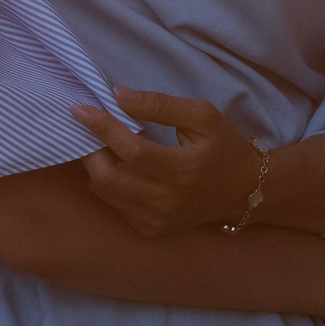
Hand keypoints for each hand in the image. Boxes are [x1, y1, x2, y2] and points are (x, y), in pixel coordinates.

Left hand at [72, 95, 263, 237]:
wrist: (244, 191)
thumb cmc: (225, 147)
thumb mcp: (203, 116)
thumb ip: (161, 105)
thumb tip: (118, 95)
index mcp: (184, 170)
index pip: (131, 150)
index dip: (102, 128)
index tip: (80, 109)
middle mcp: (167, 201)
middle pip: (108, 177)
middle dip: (91, 150)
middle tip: (91, 128)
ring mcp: (157, 220)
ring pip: (106, 193)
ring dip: (96, 166)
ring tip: (104, 144)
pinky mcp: (151, 229)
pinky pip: (116, 205)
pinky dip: (110, 184)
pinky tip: (122, 167)